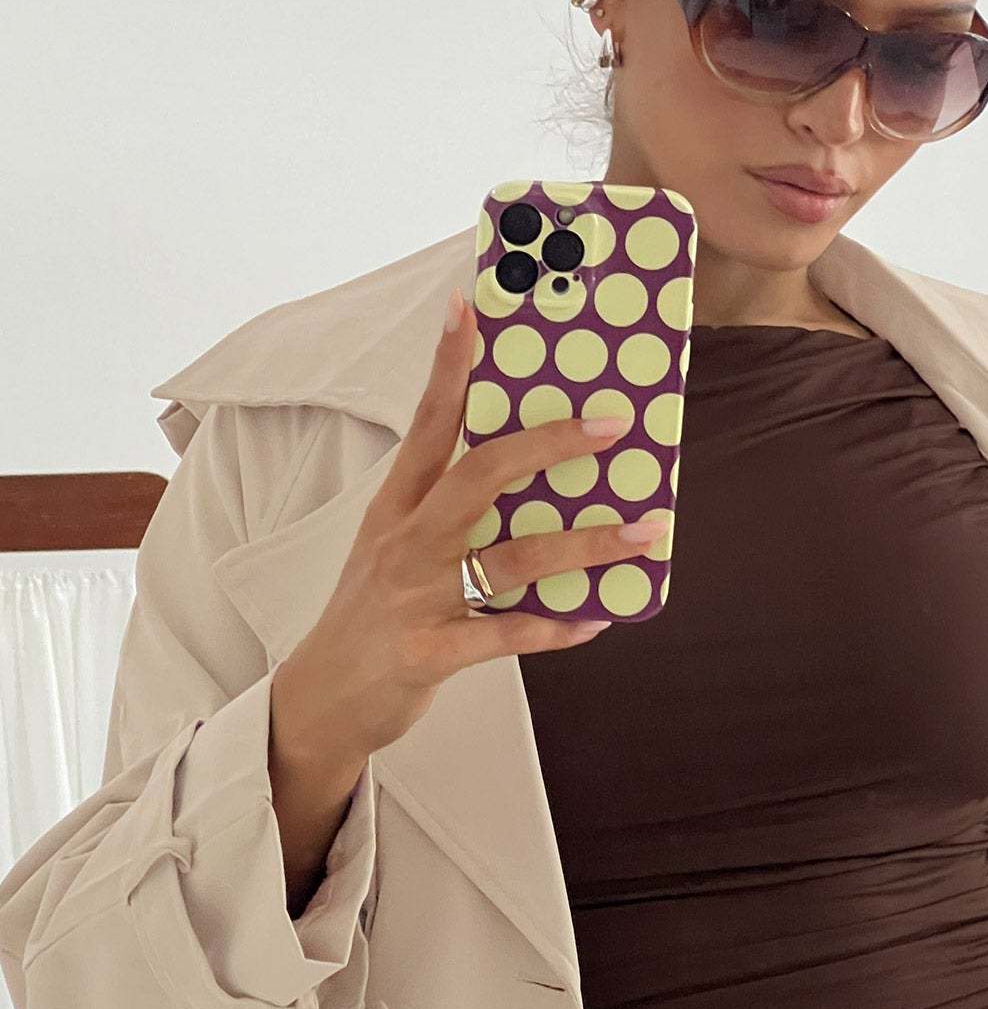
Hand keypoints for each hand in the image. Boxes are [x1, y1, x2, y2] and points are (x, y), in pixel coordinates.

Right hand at [279, 288, 649, 759]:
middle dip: (549, 444)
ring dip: (587, 545)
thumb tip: (531, 474)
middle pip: (479, 474)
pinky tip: (595, 621)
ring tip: (646, 533)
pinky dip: (555, 627)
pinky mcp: (430, 652)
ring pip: (512, 557)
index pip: (427, 423)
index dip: (448, 366)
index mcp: (397, 506)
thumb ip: (449, 511)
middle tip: (611, 423)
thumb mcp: (394, 548)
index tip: (468, 308)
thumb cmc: (373, 614)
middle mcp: (406, 542)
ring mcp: (416, 597)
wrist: (321, 700)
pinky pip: (506, 635)